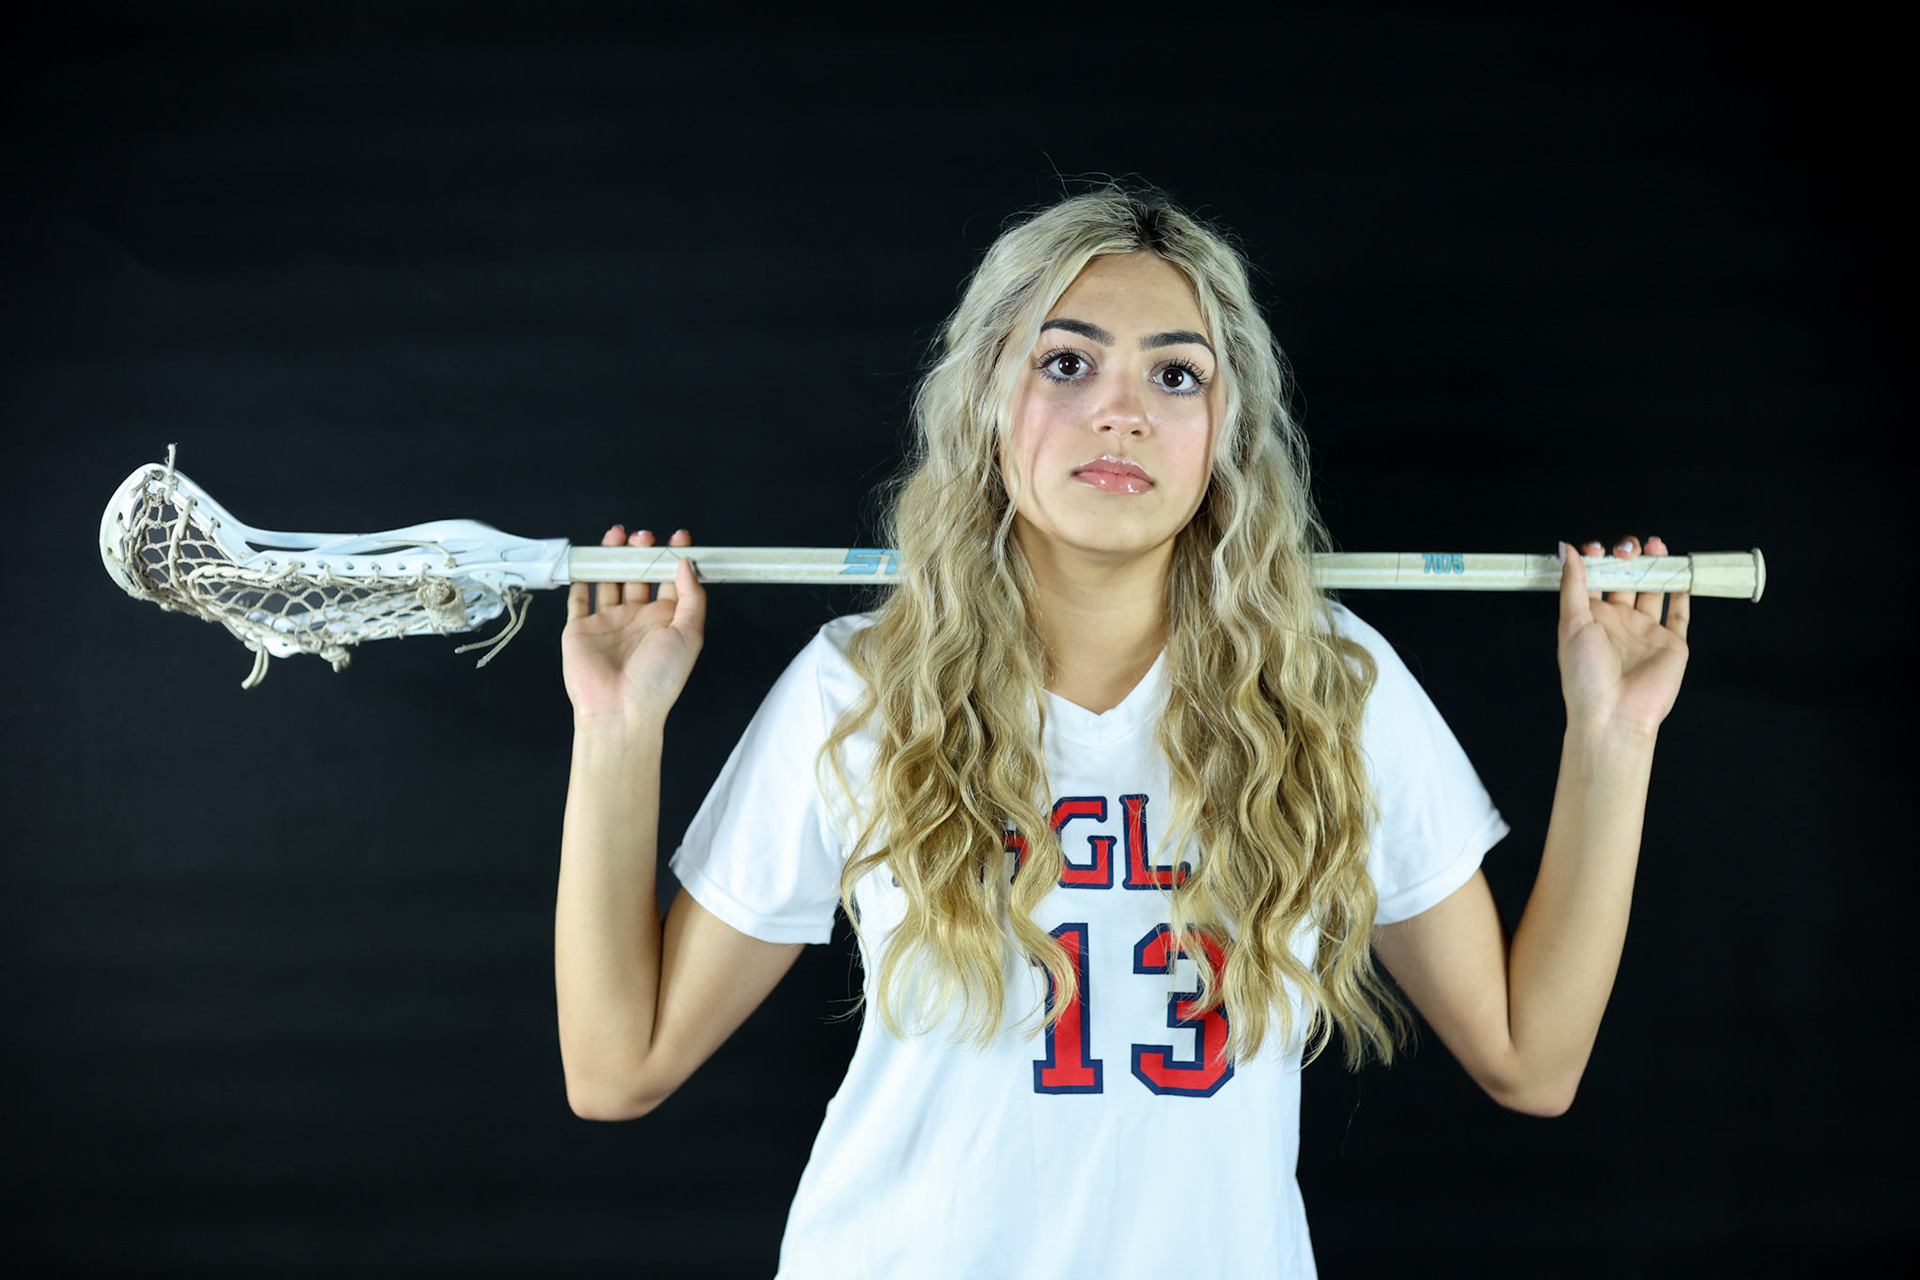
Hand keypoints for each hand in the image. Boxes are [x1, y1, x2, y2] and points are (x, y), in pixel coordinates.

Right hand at [561, 526, 706, 725]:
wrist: (620, 709)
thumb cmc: (659, 679)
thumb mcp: (689, 634)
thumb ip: (691, 597)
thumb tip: (687, 564)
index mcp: (664, 621)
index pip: (670, 581)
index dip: (674, 557)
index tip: (679, 537)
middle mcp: (636, 619)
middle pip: (638, 575)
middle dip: (641, 552)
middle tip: (644, 537)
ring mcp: (607, 622)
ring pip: (608, 580)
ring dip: (613, 557)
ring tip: (619, 535)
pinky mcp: (580, 628)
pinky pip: (579, 598)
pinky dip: (581, 577)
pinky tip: (587, 558)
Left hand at [1557, 535, 1689, 740]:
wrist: (1615, 713)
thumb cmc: (1586, 674)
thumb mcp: (1572, 623)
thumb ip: (1573, 585)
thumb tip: (1567, 549)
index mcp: (1592, 618)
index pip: (1596, 580)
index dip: (1597, 560)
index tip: (1596, 548)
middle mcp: (1619, 622)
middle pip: (1626, 580)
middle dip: (1628, 559)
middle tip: (1627, 548)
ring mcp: (1646, 632)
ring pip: (1654, 591)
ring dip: (1655, 567)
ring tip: (1653, 544)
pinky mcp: (1672, 643)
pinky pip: (1680, 614)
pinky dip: (1683, 593)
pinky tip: (1681, 572)